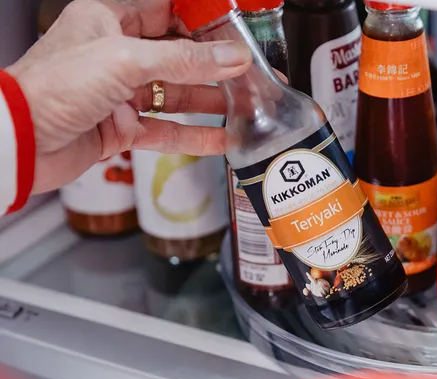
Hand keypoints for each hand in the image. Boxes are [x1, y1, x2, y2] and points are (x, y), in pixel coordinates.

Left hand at [6, 0, 252, 193]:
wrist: (18, 142)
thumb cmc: (53, 87)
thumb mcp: (125, 60)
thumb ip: (184, 59)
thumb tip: (232, 57)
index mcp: (107, 19)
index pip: (166, 11)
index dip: (202, 20)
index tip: (235, 30)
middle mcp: (114, 54)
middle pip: (177, 55)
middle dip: (214, 65)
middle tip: (248, 72)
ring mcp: (118, 93)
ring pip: (175, 93)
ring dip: (210, 100)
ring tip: (244, 105)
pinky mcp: (120, 128)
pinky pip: (165, 131)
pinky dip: (193, 136)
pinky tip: (220, 139)